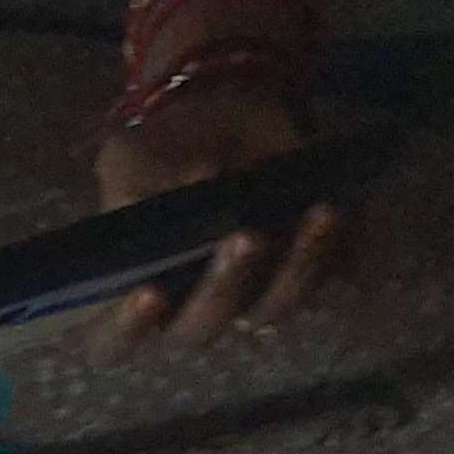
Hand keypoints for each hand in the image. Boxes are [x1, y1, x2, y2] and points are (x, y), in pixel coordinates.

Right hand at [90, 77, 343, 362]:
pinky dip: (338, 246)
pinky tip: (340, 207)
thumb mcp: (131, 155)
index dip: (128, 329)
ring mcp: (249, 294)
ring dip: (297, 267)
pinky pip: (329, 275)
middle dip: (223, 288)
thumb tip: (196, 181)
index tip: (147, 292)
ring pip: (271, 308)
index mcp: (131, 293)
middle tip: (244, 237)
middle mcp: (188, 307)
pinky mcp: (305, 269)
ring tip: (317, 213)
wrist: (223, 113)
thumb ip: (140, 178)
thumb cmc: (162, 147)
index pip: (113, 340)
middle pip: (200, 330)